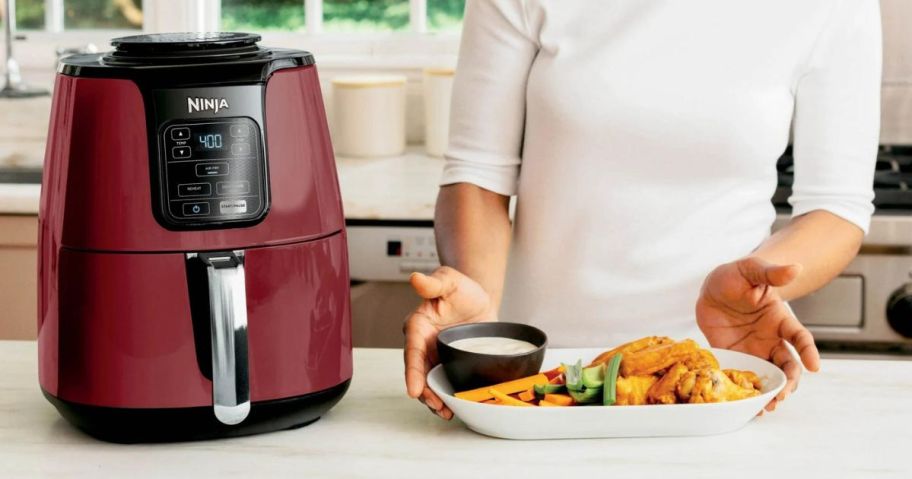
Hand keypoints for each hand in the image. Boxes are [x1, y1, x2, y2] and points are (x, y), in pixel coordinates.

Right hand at [403, 267, 494, 418]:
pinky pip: (443, 382)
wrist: (478, 300)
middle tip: (435, 405)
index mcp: (418, 325)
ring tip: (445, 412)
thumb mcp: (450, 281)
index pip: (412, 351)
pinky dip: (446, 396)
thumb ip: (434, 283)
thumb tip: (416, 278)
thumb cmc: (460, 289)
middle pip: (418, 372)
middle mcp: (422, 344)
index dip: (413, 372)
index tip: (414, 390)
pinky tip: (453, 407)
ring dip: (434, 398)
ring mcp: (434, 356)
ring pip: (429, 382)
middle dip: (424, 391)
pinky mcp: (448, 364)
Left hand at [696, 257, 820, 411]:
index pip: (800, 338)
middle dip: (789, 382)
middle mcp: (771, 340)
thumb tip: (795, 268)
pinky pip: (741, 375)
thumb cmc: (737, 276)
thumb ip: (771, 273)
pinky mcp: (733, 357)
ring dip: (770, 392)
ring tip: (767, 407)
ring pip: (768, 376)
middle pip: (788, 366)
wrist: (713, 287)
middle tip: (782, 395)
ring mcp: (753, 350)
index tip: (815, 366)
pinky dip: (745, 390)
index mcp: (780, 320)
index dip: (809, 351)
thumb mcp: (752, 270)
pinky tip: (745, 405)